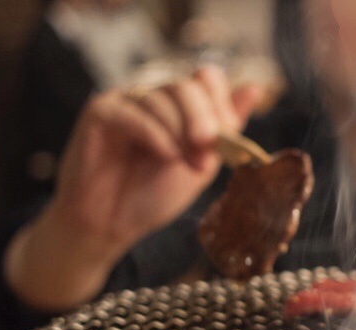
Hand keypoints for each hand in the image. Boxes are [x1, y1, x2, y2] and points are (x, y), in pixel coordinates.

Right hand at [52, 64, 262, 258]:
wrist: (111, 225)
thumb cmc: (152, 196)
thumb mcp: (202, 164)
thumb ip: (226, 129)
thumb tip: (255, 89)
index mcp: (179, 106)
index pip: (206, 78)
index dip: (220, 104)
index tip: (224, 138)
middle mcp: (152, 96)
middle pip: (185, 85)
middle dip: (201, 119)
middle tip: (204, 151)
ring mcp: (125, 101)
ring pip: (161, 98)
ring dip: (178, 132)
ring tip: (180, 163)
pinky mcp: (100, 111)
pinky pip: (133, 112)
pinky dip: (154, 133)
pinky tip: (165, 155)